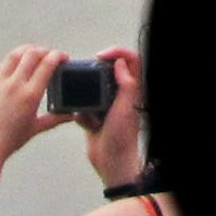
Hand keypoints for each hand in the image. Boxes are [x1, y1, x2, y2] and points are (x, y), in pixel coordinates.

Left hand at [0, 45, 58, 164]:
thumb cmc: (10, 141)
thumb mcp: (35, 128)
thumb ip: (55, 119)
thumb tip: (71, 116)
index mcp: (30, 95)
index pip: (47, 64)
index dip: (58, 56)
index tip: (63, 57)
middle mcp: (14, 85)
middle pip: (32, 54)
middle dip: (44, 50)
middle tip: (48, 55)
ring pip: (13, 56)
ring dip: (25, 51)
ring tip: (31, 54)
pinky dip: (6, 65)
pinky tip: (10, 69)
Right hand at [80, 47, 146, 190]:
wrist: (111, 163)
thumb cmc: (123, 138)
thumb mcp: (126, 107)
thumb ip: (126, 83)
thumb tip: (120, 62)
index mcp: (133, 90)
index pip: (131, 61)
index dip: (118, 52)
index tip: (102, 55)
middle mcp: (121, 95)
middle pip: (107, 73)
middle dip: (96, 79)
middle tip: (89, 81)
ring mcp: (107, 106)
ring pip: (92, 91)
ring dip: (88, 102)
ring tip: (91, 114)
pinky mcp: (94, 117)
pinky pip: (82, 109)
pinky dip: (82, 116)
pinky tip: (88, 125)